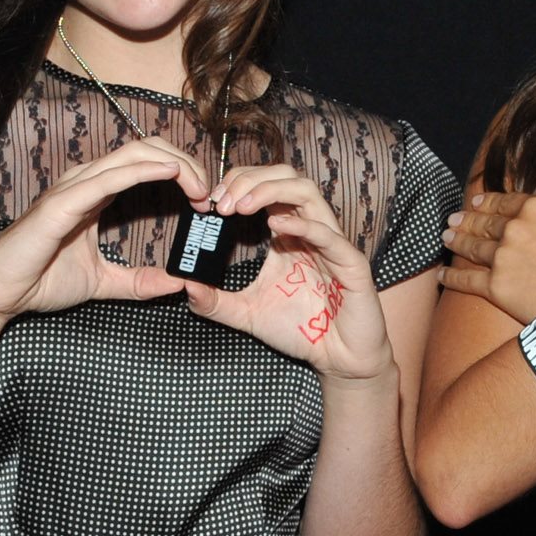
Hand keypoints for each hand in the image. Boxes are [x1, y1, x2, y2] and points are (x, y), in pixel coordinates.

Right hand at [0, 136, 204, 323]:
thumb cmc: (38, 281)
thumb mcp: (101, 283)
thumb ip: (136, 282)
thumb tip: (175, 286)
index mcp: (94, 193)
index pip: (145, 164)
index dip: (180, 173)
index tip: (204, 201)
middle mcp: (84, 181)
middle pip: (145, 150)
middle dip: (185, 163)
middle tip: (209, 193)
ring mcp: (72, 188)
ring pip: (132, 155)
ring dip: (174, 165)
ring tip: (199, 184)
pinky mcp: (61, 203)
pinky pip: (109, 177)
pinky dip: (143, 170)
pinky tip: (170, 172)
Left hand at [178, 163, 393, 382]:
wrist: (339, 359)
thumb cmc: (301, 329)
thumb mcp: (247, 314)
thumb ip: (215, 302)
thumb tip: (184, 286)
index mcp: (289, 233)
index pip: (266, 186)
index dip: (239, 184)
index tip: (211, 202)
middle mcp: (310, 230)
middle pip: (286, 177)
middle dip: (250, 179)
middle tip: (222, 202)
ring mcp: (332, 244)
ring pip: (307, 192)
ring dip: (270, 191)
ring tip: (240, 206)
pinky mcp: (351, 264)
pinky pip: (328, 234)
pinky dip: (301, 224)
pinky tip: (274, 226)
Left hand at [441, 180, 535, 322]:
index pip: (505, 201)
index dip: (488, 201)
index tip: (476, 202)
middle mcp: (514, 229)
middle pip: (484, 223)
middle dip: (467, 220)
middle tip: (454, 220)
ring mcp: (502, 259)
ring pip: (472, 248)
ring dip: (456, 241)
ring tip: (446, 237)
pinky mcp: (496, 288)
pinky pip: (467, 281)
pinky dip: (452, 279)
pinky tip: (443, 276)